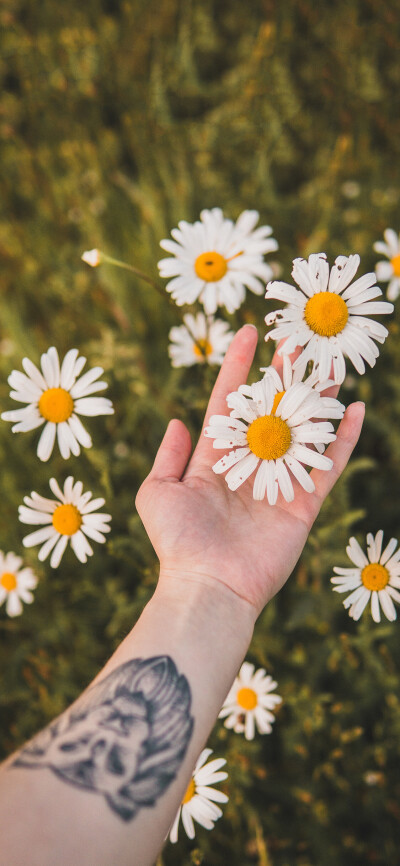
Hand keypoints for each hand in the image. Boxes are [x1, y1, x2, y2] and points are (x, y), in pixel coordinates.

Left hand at [135, 325, 363, 616]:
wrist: (208, 585)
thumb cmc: (177, 541)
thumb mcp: (156, 492)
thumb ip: (167, 456)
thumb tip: (178, 421)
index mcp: (215, 458)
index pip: (229, 401)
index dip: (238, 366)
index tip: (248, 333)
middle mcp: (250, 465)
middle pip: (271, 410)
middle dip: (284, 375)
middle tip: (298, 341)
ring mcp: (279, 483)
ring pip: (303, 430)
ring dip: (317, 398)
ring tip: (331, 365)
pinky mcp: (304, 504)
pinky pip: (328, 465)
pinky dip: (343, 439)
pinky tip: (355, 409)